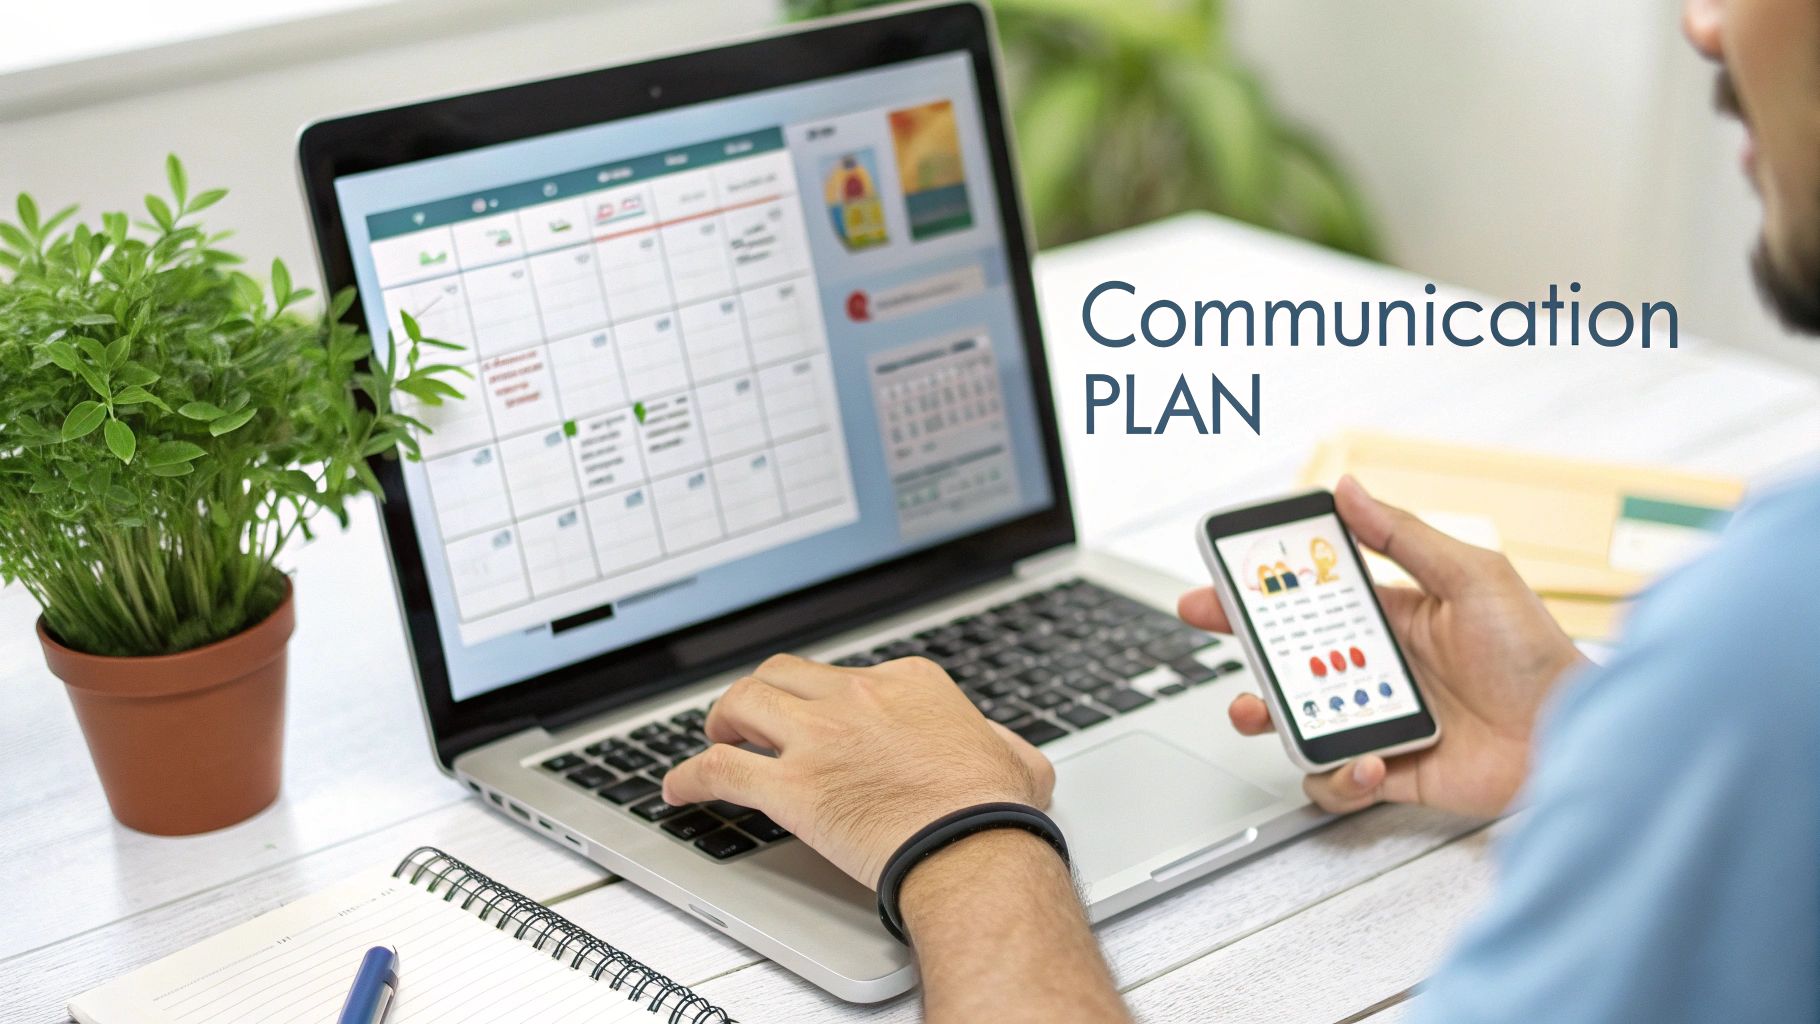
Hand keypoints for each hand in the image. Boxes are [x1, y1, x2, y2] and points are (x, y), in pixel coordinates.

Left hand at [663, 653, 1055, 888]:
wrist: (973, 845)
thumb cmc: (993, 811)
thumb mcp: (1017, 759)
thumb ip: (1003, 745)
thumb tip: (1011, 756)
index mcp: (906, 681)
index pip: (846, 676)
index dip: (824, 701)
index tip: (818, 721)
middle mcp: (856, 696)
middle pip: (784, 674)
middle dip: (762, 694)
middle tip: (749, 719)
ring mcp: (819, 737)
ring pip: (743, 703)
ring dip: (720, 720)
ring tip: (713, 740)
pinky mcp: (790, 786)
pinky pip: (720, 770)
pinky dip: (689, 776)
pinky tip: (678, 789)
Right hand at [1180, 476, 1585, 817]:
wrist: (1571, 738)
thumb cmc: (1537, 656)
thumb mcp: (1472, 575)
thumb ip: (1403, 536)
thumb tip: (1350, 490)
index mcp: (1394, 617)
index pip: (1313, 599)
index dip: (1265, 589)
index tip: (1228, 578)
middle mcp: (1378, 668)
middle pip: (1289, 656)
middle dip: (1242, 644)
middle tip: (1211, 627)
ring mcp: (1379, 719)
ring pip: (1298, 719)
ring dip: (1269, 716)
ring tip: (1260, 711)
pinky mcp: (1389, 771)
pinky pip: (1337, 778)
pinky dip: (1340, 775)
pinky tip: (1368, 760)